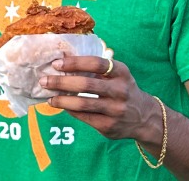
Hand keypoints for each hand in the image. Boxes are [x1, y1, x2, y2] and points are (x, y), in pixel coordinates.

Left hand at [39, 55, 159, 142]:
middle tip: (44, 81)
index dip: (74, 62)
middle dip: (61, 82)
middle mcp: (120, 90)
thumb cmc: (121, 89)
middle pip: (86, 84)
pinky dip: (70, 110)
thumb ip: (95, 69)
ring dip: (61, 100)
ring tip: (49, 97)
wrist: (144, 117)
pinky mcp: (109, 126)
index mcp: (121, 72)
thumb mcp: (116, 75)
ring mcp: (116, 110)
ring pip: (82, 104)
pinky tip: (61, 106)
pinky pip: (84, 117)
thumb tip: (61, 62)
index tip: (56, 64)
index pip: (96, 63)